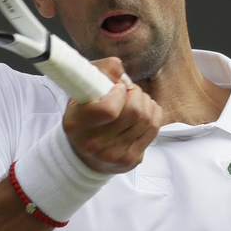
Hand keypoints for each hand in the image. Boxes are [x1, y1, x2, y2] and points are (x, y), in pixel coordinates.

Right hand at [62, 57, 161, 173]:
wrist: (82, 154)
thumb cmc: (84, 115)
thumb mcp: (82, 89)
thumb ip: (100, 71)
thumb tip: (119, 69)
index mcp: (76, 124)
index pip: (109, 109)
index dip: (120, 93)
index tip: (117, 88)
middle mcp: (93, 143)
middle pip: (134, 112)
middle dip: (136, 93)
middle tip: (129, 91)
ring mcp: (112, 155)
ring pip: (146, 119)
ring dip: (145, 102)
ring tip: (136, 100)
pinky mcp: (129, 160)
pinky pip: (153, 129)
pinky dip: (154, 114)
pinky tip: (145, 111)